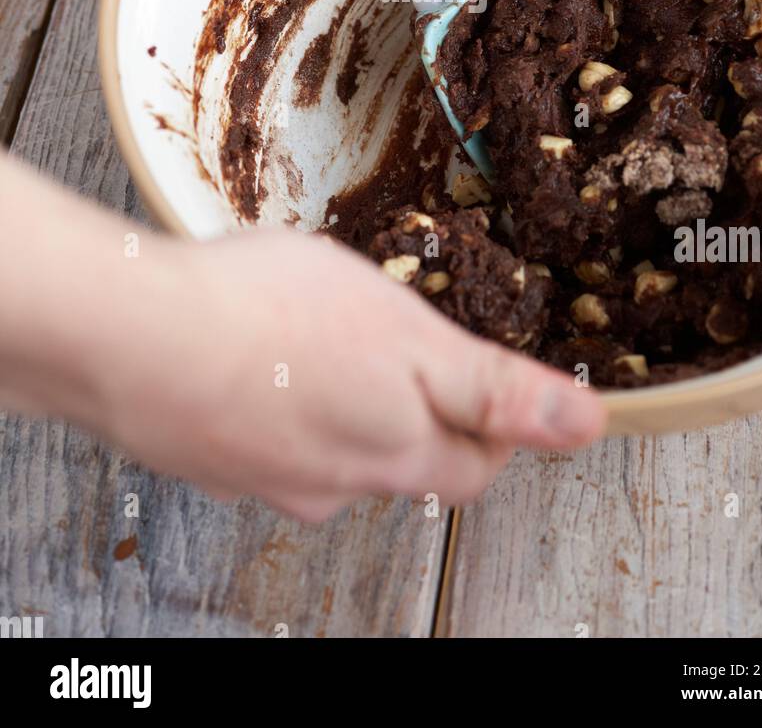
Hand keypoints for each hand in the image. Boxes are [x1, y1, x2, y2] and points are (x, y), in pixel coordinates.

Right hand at [99, 228, 605, 521]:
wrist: (134, 339)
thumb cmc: (270, 319)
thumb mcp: (411, 337)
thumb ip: (496, 387)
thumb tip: (586, 425)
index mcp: (398, 451)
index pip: (476, 465)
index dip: (495, 421)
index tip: (488, 379)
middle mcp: (337, 483)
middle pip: (407, 463)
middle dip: (419, 415)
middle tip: (404, 350)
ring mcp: (268, 478)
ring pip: (333, 453)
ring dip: (342, 406)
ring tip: (319, 339)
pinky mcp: (212, 457)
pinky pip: (266, 438)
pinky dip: (276, 403)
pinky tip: (255, 355)